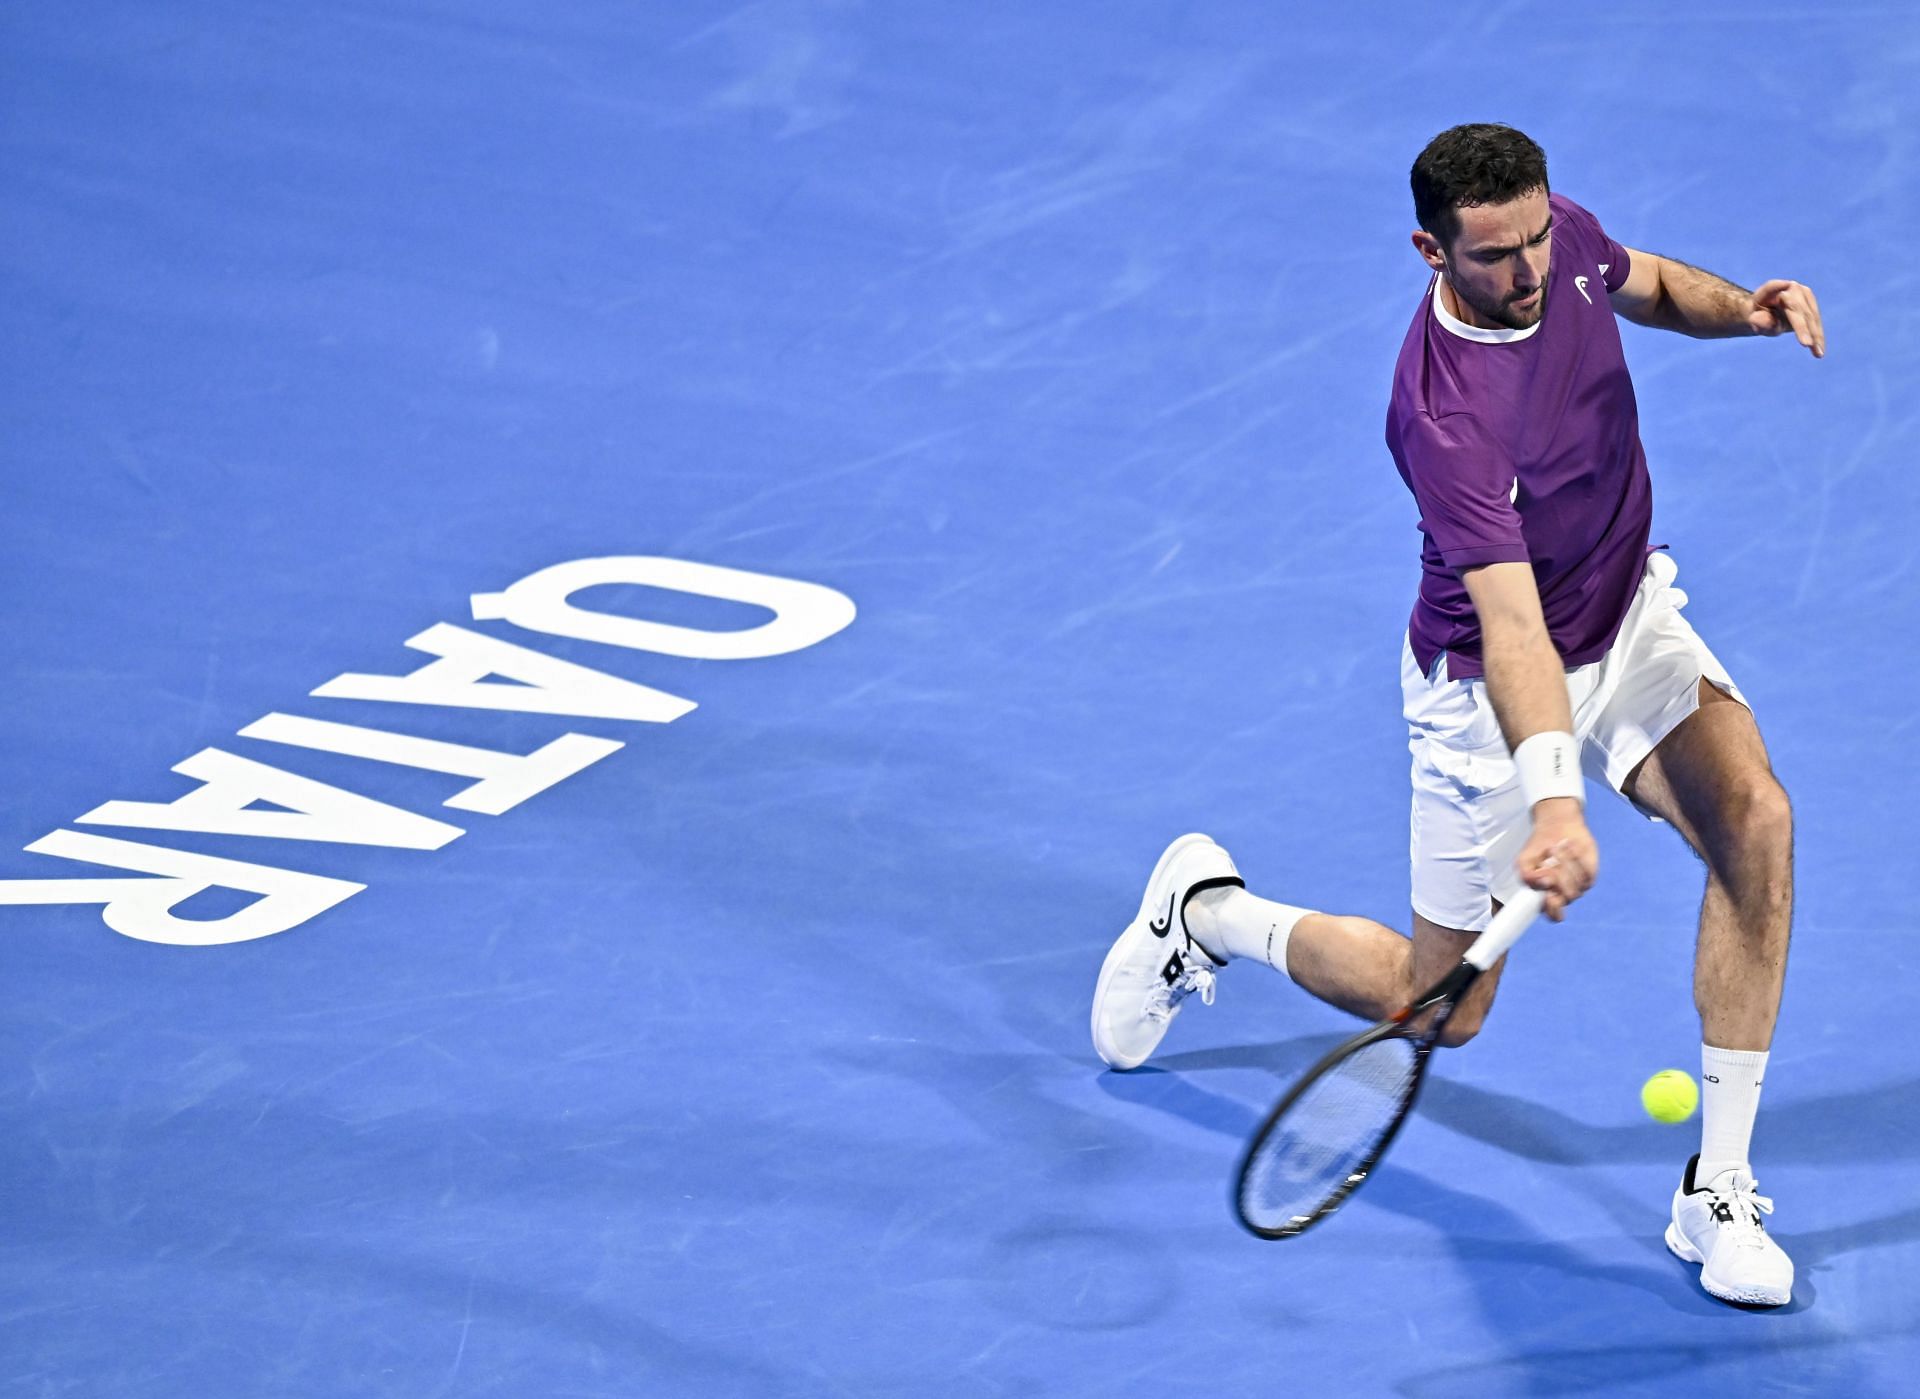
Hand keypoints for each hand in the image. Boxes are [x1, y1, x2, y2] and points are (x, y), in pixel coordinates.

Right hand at [1516, 797, 1596, 922]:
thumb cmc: (1538, 847)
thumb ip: (1526, 876)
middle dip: (1558, 875)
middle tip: (1547, 857)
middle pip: (1567, 896)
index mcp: (1545, 895)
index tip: (1549, 895)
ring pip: (1577, 883)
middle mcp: (1564, 893)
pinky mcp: (1590, 873)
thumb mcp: (1524, 861)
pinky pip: (1587, 872)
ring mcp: (1579, 884)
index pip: (1554, 915)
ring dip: (1565, 862)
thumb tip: (1543, 883)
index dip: (1554, 909)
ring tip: (1556, 847)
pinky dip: (1576, 858)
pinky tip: (1569, 846)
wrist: (1555, 827)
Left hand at [1747, 279, 1824, 357]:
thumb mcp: (1753, 318)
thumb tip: (1763, 320)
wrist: (1764, 309)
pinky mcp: (1811, 303)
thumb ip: (1758, 320)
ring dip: (1816, 336)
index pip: (1786, 301)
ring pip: (1812, 318)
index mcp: (1776, 288)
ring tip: (1818, 352)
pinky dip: (1817, 336)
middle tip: (1807, 345)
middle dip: (1805, 328)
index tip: (1790, 290)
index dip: (1785, 295)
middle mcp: (1794, 288)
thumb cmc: (1757, 314)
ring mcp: (1805, 294)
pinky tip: (1819, 351)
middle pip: (1801, 311)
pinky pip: (1816, 322)